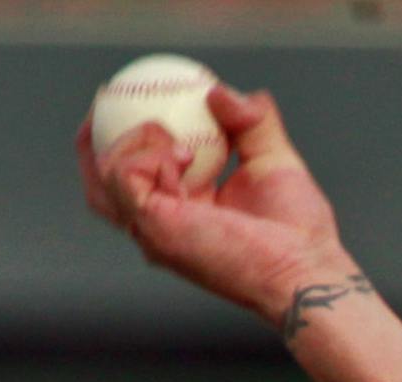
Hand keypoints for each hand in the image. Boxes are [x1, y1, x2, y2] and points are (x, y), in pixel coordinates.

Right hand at [77, 84, 357, 326]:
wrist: (307, 269)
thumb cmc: (299, 233)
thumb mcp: (273, 160)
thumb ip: (252, 122)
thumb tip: (221, 92)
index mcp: (184, 212)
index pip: (136, 174)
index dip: (125, 134)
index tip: (133, 95)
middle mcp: (161, 227)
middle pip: (99, 180)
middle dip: (94, 136)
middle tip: (111, 97)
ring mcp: (154, 232)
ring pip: (102, 175)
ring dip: (127, 139)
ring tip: (166, 132)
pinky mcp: (155, 230)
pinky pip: (124, 175)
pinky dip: (146, 153)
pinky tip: (183, 153)